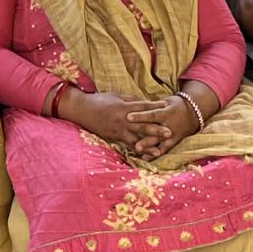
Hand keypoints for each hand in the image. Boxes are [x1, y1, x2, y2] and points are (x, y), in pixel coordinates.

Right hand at [62, 89, 187, 156]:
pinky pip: (126, 145)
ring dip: (148, 145)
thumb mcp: (116, 96)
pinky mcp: (113, 137)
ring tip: (159, 150)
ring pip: (136, 139)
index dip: (155, 107)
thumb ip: (131, 100)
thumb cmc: (99, 101)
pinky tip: (143, 155)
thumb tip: (144, 102)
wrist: (82, 110)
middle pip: (142, 125)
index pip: (143, 107)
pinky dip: (135, 150)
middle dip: (157, 129)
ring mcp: (118, 130)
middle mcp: (123, 119)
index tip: (167, 107)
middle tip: (170, 132)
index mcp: (124, 107)